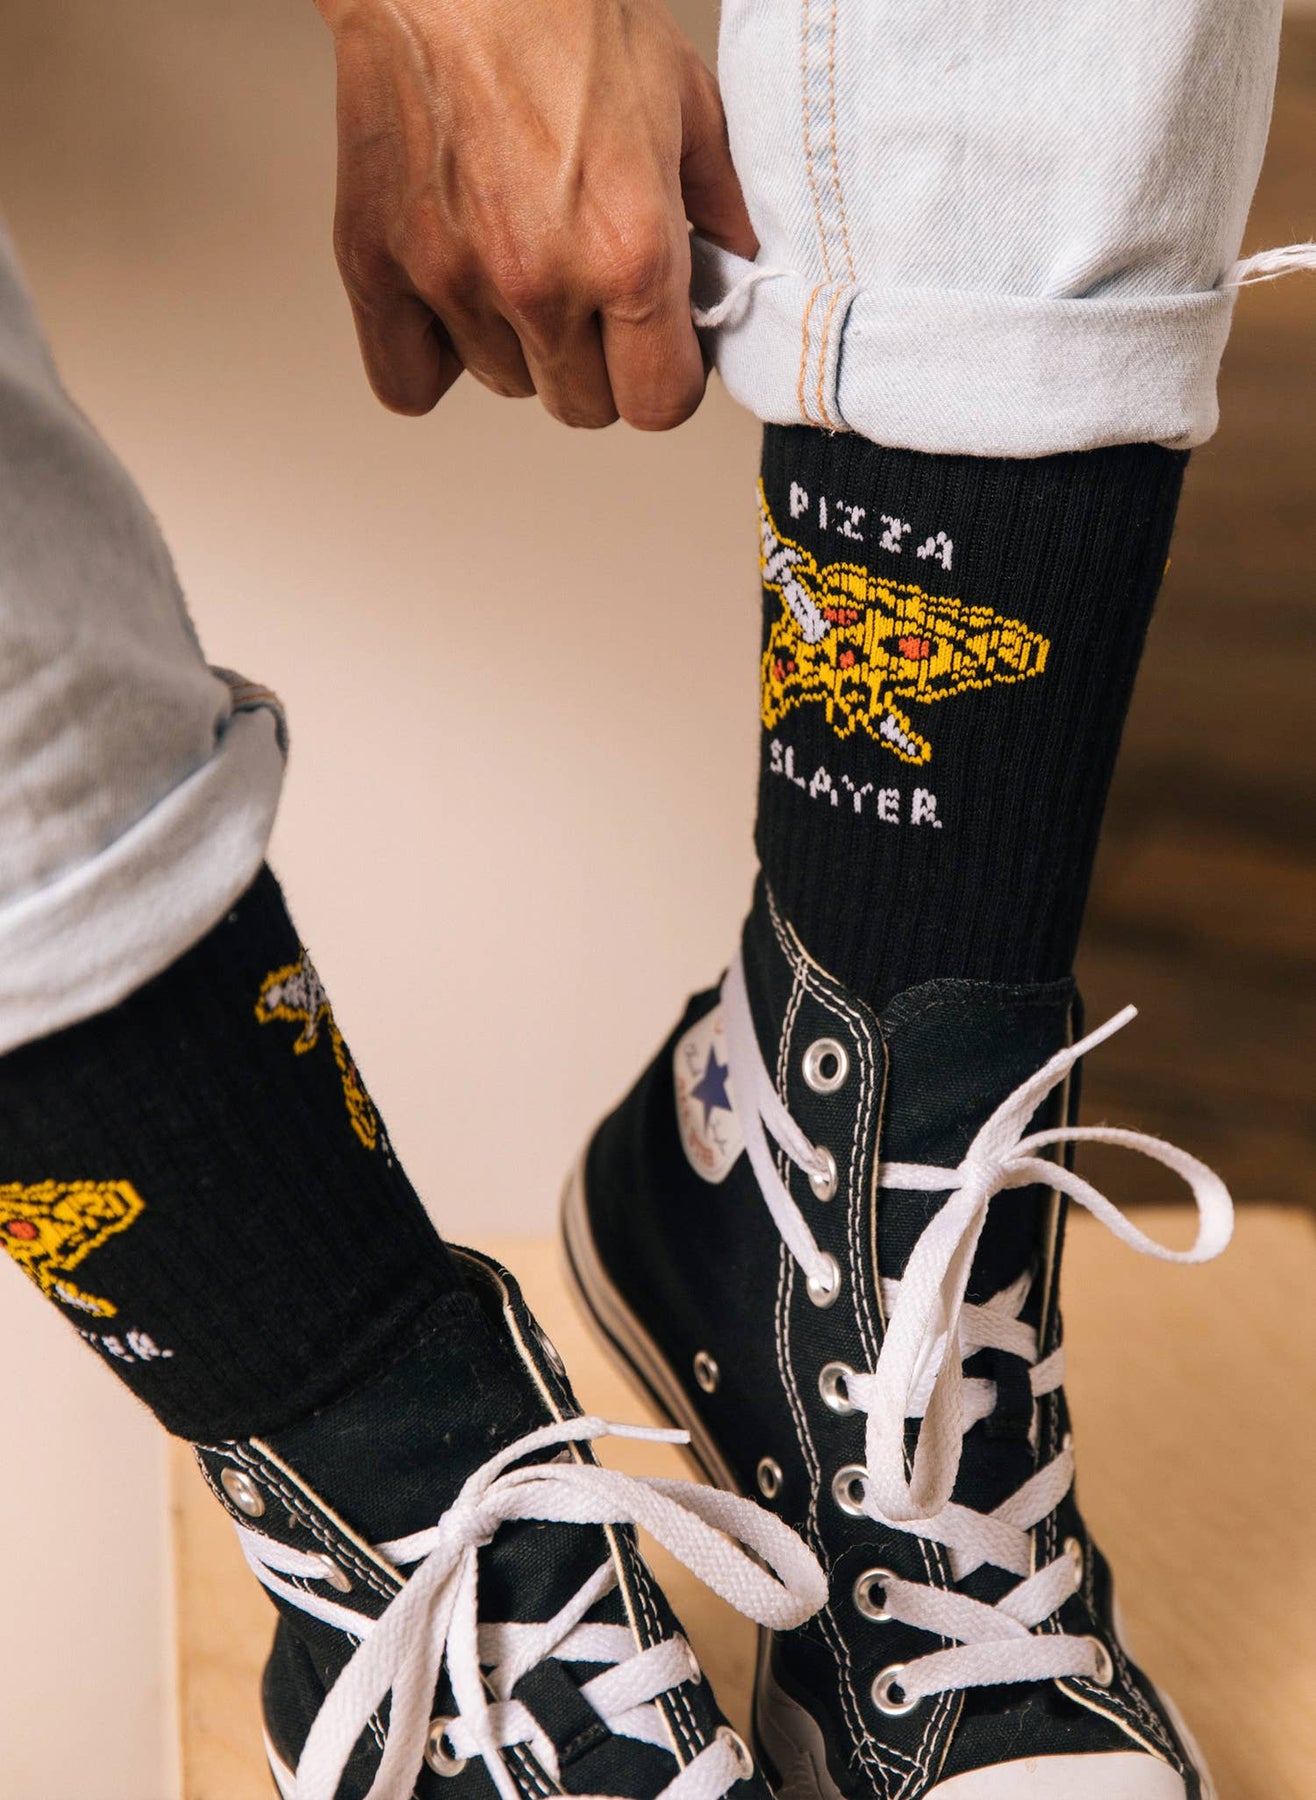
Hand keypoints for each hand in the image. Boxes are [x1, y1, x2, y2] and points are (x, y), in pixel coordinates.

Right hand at [315, 0, 755, 428]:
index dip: (665, 378)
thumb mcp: (685, 99)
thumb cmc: (561, 12)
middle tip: (590, 295)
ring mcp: (452, 282)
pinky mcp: (376, 268)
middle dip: (598, 365)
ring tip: (518, 259)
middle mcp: (540, 283)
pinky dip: (432, 360)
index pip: (659, 404)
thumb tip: (735, 272)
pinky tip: (454, 307)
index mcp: (630, 253)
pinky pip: (409, 383)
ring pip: (505, 384)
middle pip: (582, 407)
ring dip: (519, 346)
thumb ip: (720, 206)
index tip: (656, 348)